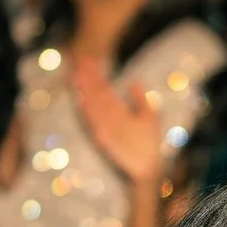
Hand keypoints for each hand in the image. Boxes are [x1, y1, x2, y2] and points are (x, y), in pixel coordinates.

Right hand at [71, 54, 168, 182]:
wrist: (148, 168)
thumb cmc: (148, 145)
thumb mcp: (149, 118)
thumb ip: (141, 101)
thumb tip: (135, 82)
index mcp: (118, 111)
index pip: (104, 89)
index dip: (96, 74)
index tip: (88, 60)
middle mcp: (109, 117)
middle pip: (97, 93)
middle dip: (89, 76)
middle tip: (79, 58)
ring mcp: (106, 127)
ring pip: (94, 104)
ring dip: (86, 90)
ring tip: (77, 74)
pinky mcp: (105, 139)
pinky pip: (95, 123)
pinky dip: (88, 112)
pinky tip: (82, 100)